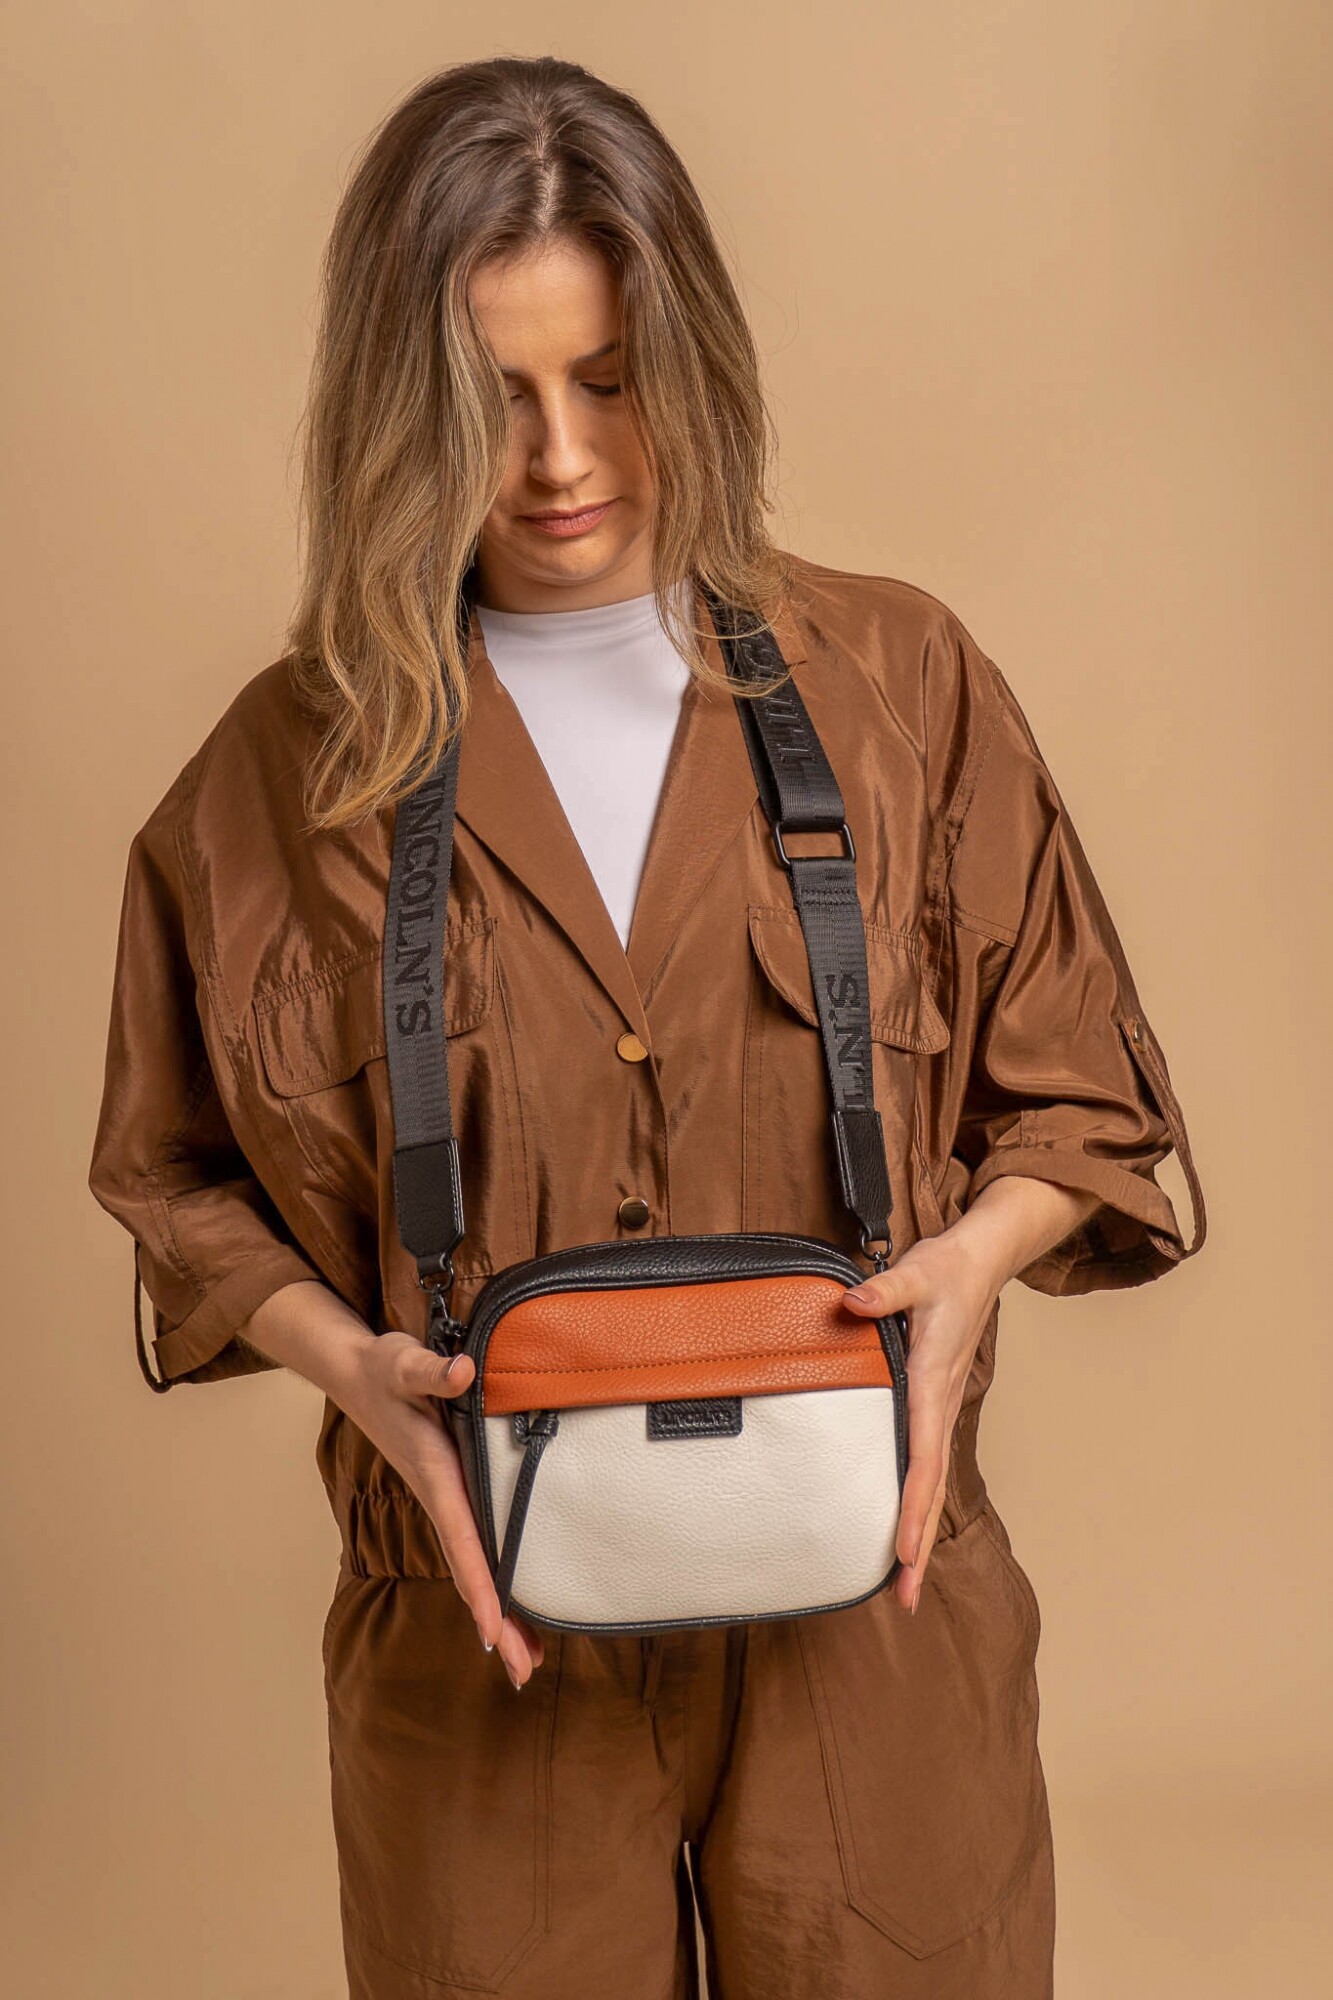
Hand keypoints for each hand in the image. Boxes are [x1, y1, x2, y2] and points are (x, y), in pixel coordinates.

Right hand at [338, 1333, 545, 1688]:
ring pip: (473, 1567)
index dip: (481, 1587)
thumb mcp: (404, 1364)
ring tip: (529, 1661)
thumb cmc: (384, 1371)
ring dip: (498, 1614)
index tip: (495, 1633)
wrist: (358, 1375)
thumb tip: (461, 1372)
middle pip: (470, 1572)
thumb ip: (432, 1371)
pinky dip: (492, 1583)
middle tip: (524, 1674)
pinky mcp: (450, 1493)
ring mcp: (444, 1501)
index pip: (462, 1540)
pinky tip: (512, 1607)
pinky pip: (474, 1548)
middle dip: (496, 1624)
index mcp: (435, 1476)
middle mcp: (439, 1498)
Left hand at [840, 1176, 1102, 1612]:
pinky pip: (925, 1463)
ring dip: (920, 1533)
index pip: (923, 1458)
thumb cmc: (949, 1268)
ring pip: (931, 1483)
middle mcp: (940, 1404)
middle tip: (905, 1601)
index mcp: (934, 1382)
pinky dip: (918, 1503)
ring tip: (905, 1586)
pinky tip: (905, 1528)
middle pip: (931, 1489)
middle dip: (920, 1547)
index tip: (902, 1553)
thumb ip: (884, 1290)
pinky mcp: (932, 1402)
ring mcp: (939, 1407)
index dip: (912, 1508)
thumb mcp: (917, 1272)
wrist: (983, 1259)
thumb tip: (854, 1303)